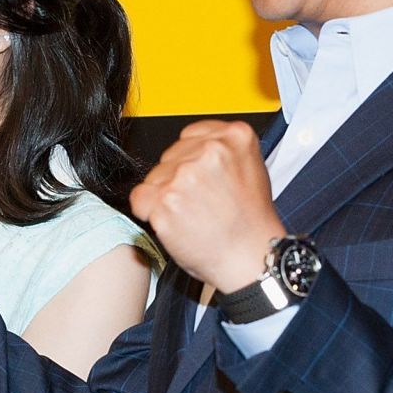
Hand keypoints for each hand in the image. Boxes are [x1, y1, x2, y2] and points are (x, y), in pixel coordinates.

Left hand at [128, 119, 284, 289]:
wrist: (251, 258)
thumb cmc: (252, 224)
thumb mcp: (253, 170)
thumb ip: (225, 152)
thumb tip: (197, 148)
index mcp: (235, 137)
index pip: (190, 135)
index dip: (190, 158)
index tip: (197, 174)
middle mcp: (210, 152)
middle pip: (170, 156)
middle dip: (178, 177)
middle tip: (199, 202)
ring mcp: (185, 175)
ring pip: (154, 177)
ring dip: (165, 195)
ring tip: (191, 214)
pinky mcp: (165, 200)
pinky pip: (139, 198)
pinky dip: (149, 210)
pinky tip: (173, 220)